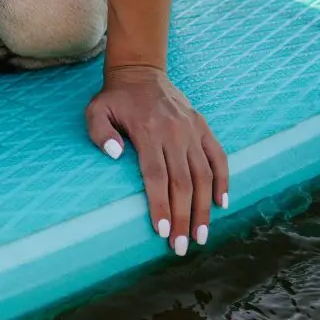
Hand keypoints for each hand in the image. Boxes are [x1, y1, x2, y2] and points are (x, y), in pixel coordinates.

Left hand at [86, 64, 228, 256]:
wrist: (140, 72)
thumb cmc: (115, 98)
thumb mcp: (96, 110)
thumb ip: (99, 132)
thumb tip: (114, 155)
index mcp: (148, 131)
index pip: (156, 176)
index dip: (160, 205)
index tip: (163, 231)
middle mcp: (174, 132)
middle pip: (182, 182)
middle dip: (184, 217)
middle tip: (181, 247)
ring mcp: (192, 130)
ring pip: (203, 174)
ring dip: (204, 208)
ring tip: (202, 236)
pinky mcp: (203, 127)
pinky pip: (218, 157)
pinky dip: (223, 180)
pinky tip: (221, 204)